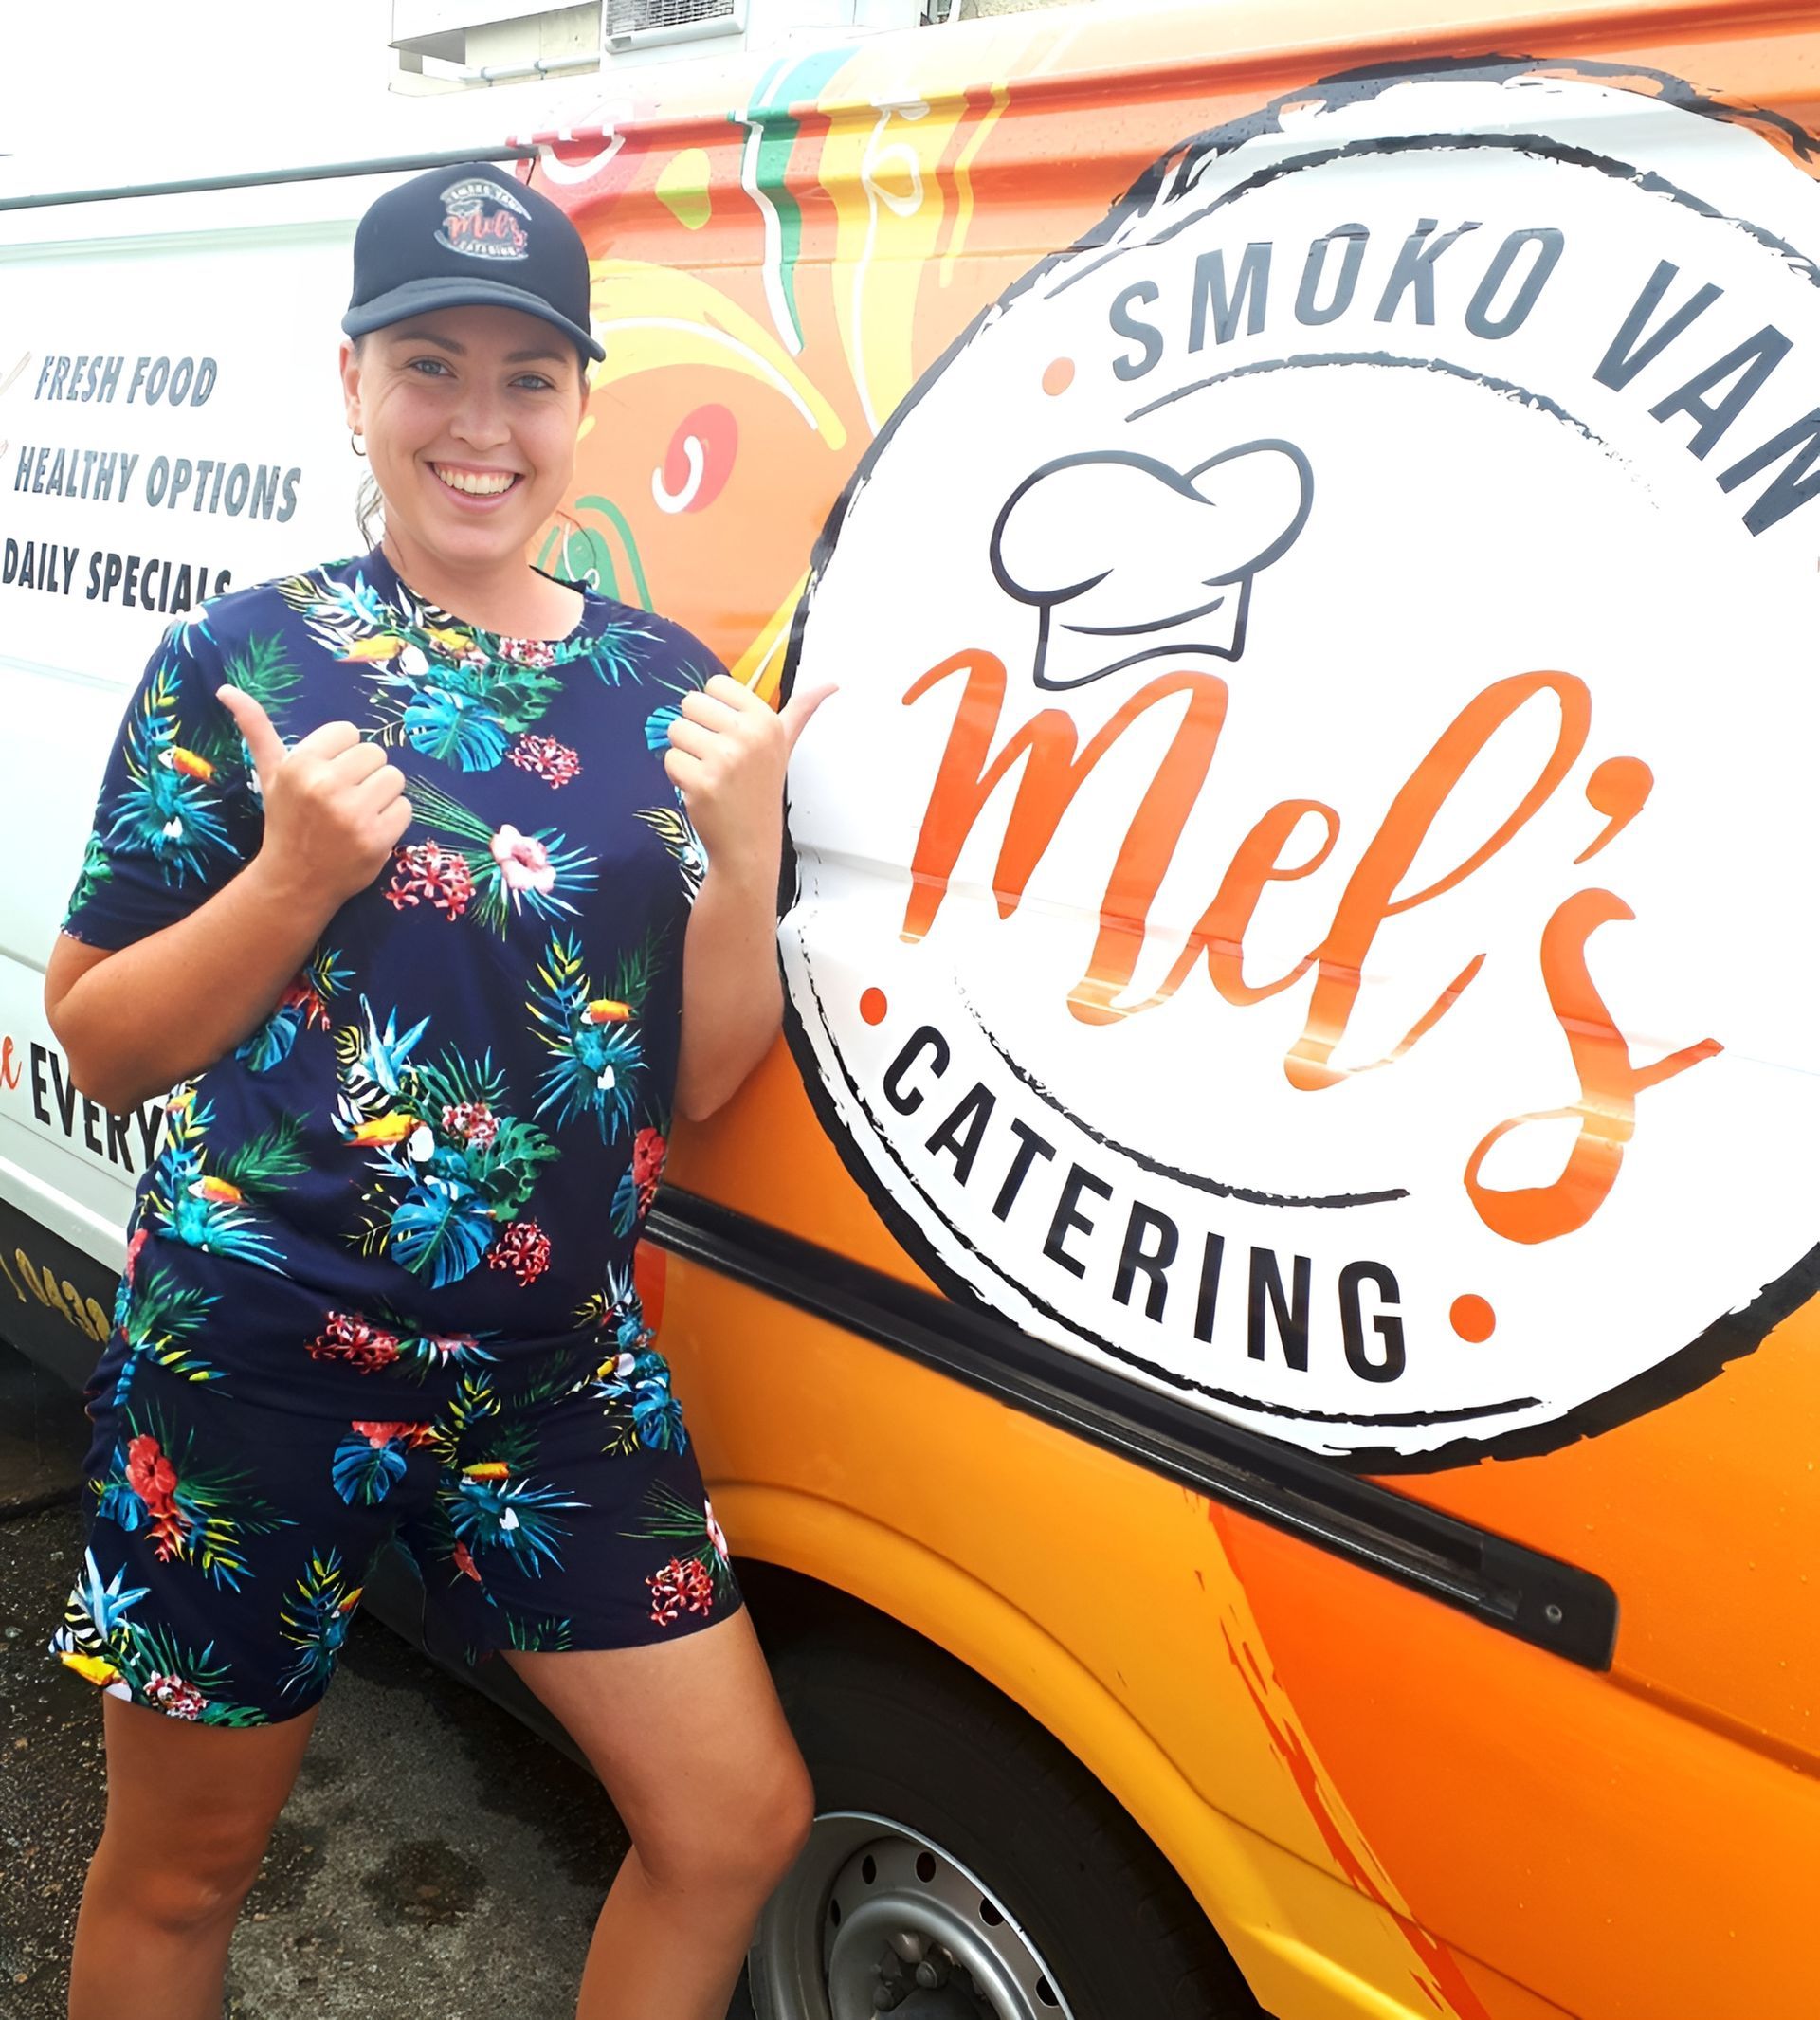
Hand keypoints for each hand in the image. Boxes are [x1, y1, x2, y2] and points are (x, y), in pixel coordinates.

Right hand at [218, 685, 412, 904]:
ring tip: (357, 812)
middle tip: (343, 798)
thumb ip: (256, 729)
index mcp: (300, 764)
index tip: (327, 776)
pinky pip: (405, 808)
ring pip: (395, 778)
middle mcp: (325, 786)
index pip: (349, 732)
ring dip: (382, 794)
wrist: (294, 880)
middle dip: (364, 773)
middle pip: (376, 753)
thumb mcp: (269, 774)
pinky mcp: (376, 838)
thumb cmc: (286, 819)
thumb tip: (226, 689)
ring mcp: (352, 814)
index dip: (342, 754)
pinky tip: (368, 830)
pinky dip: (392, 819)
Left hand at [663, 673, 835, 873]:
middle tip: (716, 756)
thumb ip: (801, 710)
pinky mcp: (702, 781)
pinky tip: (701, 789)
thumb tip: (830, 684)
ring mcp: (725, 759)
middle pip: (690, 703)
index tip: (729, 734)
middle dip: (696, 729)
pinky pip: (670, 758)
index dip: (714, 710)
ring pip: (676, 729)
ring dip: (686, 752)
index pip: (716, 684)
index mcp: (766, 720)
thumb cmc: (761, 791)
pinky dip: (678, 775)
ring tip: (710, 773)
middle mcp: (749, 736)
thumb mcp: (785, 745)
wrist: (750, 843)